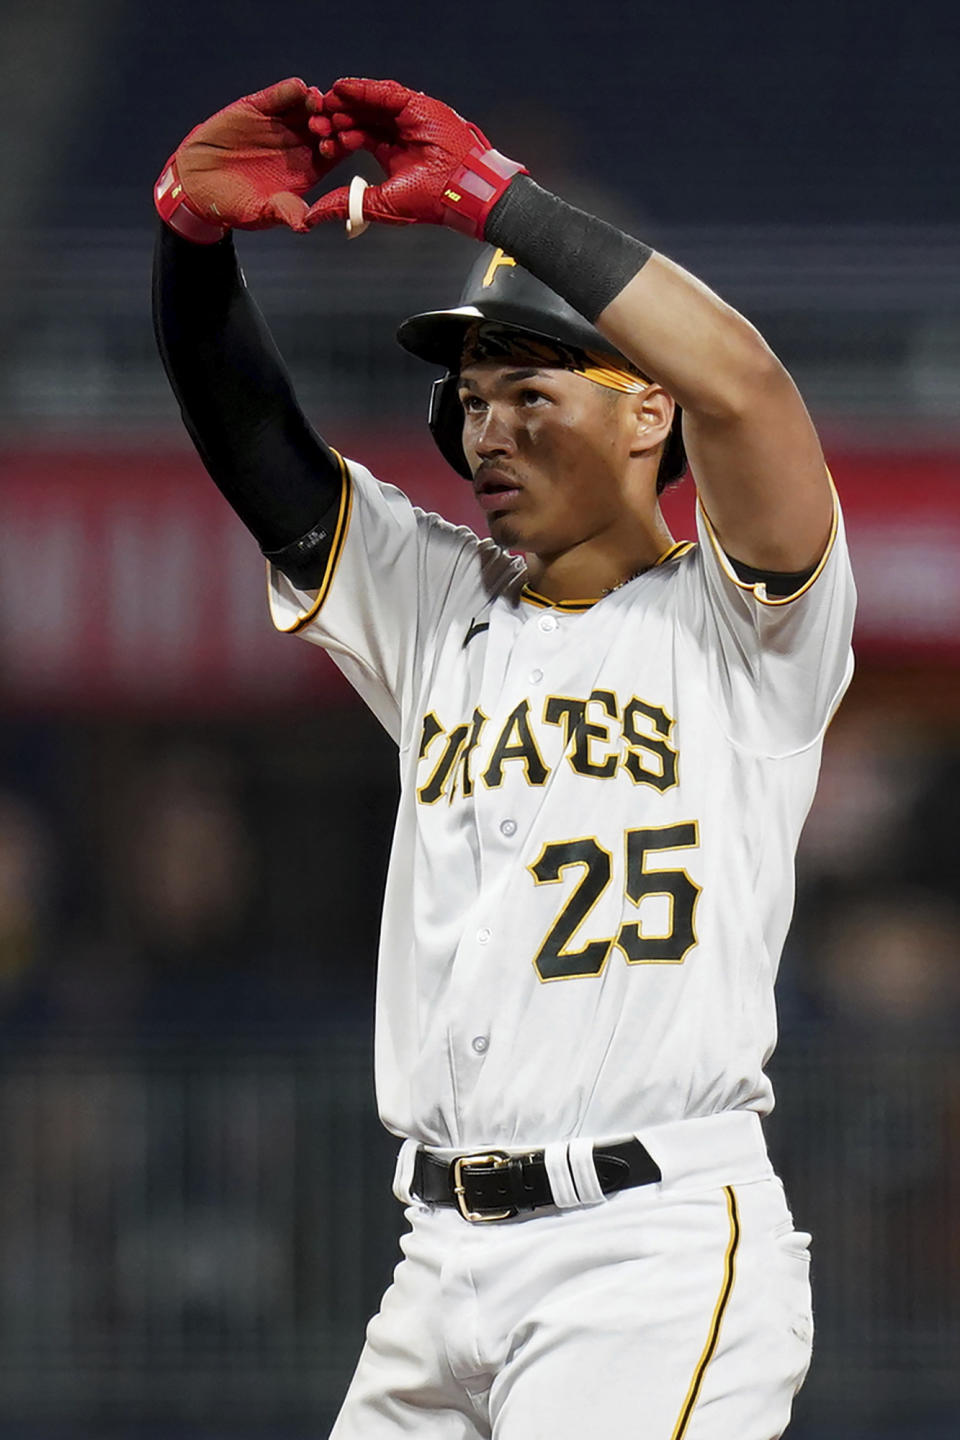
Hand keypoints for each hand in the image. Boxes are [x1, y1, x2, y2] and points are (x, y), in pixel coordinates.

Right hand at [155, 77, 356, 239]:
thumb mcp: (259, 212)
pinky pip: (280, 95)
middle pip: (327, 125)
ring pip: (307, 106)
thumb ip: (283, 212)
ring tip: (316, 105)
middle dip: (333, 121)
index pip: (335, 154)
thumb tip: (304, 225)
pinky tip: (298, 90)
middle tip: (331, 123)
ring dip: (316, 103)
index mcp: (307, 169)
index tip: (341, 147)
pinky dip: (291, 90)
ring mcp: (281, 123)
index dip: (342, 148)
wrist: (195, 183)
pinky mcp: (260, 106)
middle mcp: (299, 143)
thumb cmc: (232, 203)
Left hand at [304, 78, 525, 236]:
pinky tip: (341, 88)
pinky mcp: (416, 105)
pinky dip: (363, 89)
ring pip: (370, 104)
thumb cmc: (429, 201)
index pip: (357, 137)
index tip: (318, 141)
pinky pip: (385, 92)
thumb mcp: (379, 204)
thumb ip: (346, 204)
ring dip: (346, 102)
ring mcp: (407, 117)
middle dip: (337, 119)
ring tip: (325, 103)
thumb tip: (312, 216)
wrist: (461, 191)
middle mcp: (397, 132)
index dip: (337, 138)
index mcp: (389, 153)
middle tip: (315, 120)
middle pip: (360, 118)